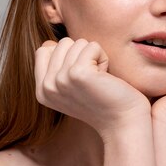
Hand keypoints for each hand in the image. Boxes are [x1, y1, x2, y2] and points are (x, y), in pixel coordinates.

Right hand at [35, 38, 150, 141]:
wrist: (123, 122)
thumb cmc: (102, 100)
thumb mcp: (71, 87)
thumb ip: (56, 67)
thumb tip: (49, 43)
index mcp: (42, 91)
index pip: (44, 50)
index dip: (68, 56)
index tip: (81, 78)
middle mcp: (47, 87)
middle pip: (62, 43)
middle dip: (83, 55)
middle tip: (92, 79)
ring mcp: (60, 80)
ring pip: (78, 43)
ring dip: (94, 57)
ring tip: (99, 79)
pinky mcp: (78, 73)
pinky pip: (92, 46)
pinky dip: (103, 57)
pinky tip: (105, 77)